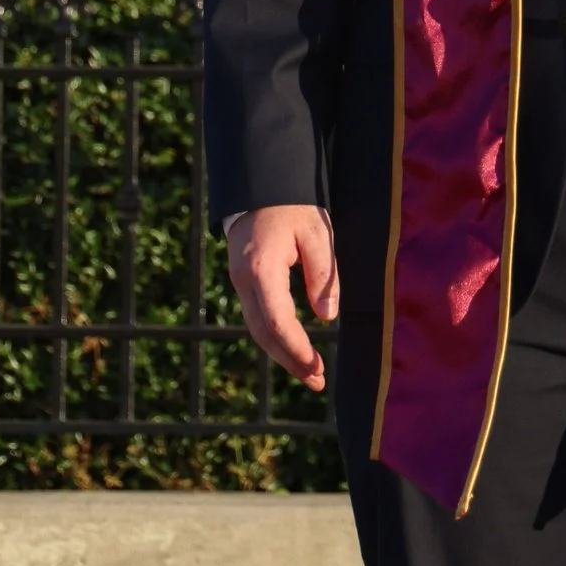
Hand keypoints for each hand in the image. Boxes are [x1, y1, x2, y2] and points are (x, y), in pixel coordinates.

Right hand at [228, 203, 339, 388]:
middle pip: (264, 333)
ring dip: (282, 354)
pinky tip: (294, 349)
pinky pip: (257, 317)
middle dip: (290, 360)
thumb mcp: (317, 234)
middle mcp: (243, 280)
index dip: (297, 350)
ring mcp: (239, 282)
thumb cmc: (293, 206)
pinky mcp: (243, 281)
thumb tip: (327, 317)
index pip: (278, 322)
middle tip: (317, 380)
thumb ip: (323, 275)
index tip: (317, 368)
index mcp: (261, 268)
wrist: (261, 185)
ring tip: (310, 373)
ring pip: (258, 328)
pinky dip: (275, 338)